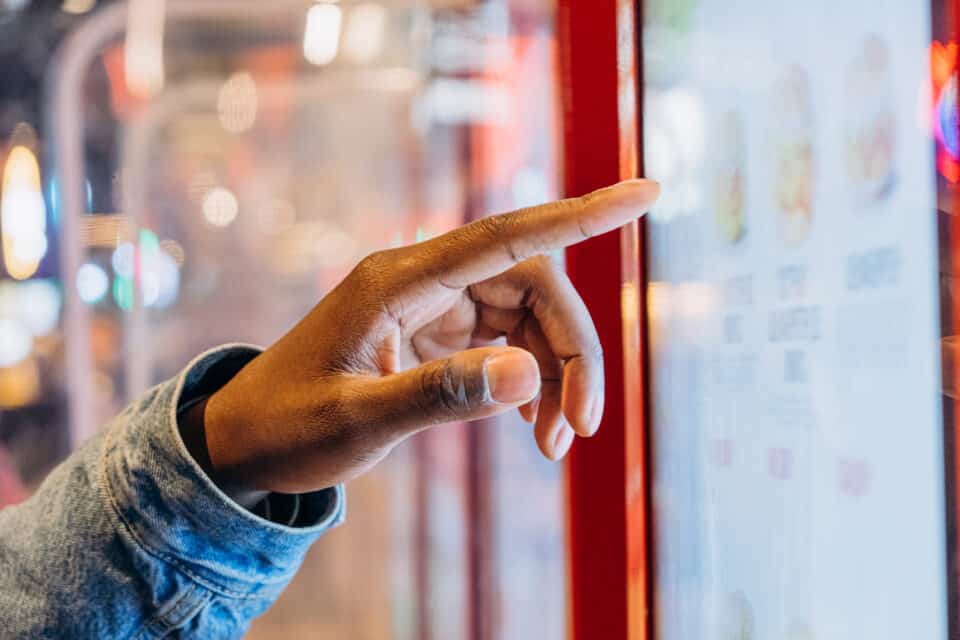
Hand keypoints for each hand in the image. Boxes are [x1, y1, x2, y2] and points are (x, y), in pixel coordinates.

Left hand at [190, 179, 658, 494]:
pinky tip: (533, 426)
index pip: (507, 234)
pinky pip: (506, 343)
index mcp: (398, 280)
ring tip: (556, 444)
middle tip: (583, 426)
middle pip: (534, 285)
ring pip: (527, 317)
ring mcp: (431, 305)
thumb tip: (531, 377)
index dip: (580, 214)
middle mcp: (423, 280)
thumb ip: (441, 396)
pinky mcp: (435, 333)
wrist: (244, 445)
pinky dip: (529, 382)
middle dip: (573, 351)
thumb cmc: (288, 429)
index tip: (645, 193)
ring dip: (556, 374)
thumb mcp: (359, 422)